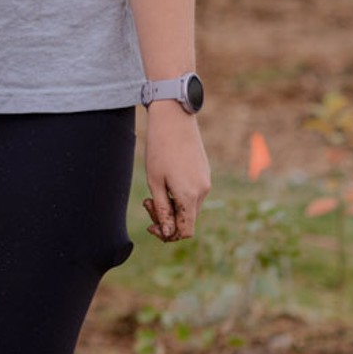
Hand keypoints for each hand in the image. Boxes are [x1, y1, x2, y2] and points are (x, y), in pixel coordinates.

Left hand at [141, 102, 209, 243]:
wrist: (174, 119)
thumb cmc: (160, 149)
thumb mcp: (155, 182)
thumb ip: (162, 209)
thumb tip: (168, 232)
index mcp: (189, 196)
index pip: (185, 231)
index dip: (168, 234)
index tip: (151, 225)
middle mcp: (203, 191)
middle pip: (186, 219)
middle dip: (166, 217)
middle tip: (146, 202)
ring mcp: (206, 181)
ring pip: (189, 206)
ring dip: (172, 205)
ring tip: (153, 189)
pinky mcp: (205, 172)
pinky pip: (193, 193)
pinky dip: (179, 194)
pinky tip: (166, 180)